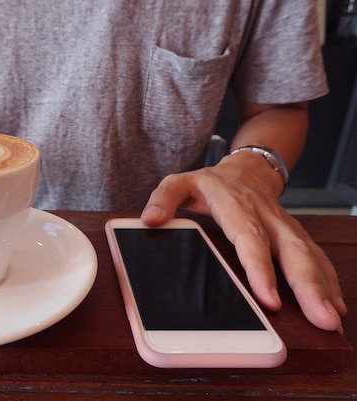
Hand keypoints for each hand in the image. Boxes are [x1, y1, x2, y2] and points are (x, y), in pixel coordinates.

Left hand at [141, 151, 346, 331]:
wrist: (246, 168)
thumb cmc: (210, 183)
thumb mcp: (180, 182)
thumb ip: (163, 197)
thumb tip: (150, 218)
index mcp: (236, 205)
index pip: (250, 239)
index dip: (261, 269)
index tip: (269, 299)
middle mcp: (266, 216)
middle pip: (290, 250)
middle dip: (307, 285)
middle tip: (321, 316)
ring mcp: (284, 225)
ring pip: (307, 254)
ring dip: (322, 286)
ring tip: (331, 317)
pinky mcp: (294, 234)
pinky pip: (314, 255)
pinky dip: (327, 279)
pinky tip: (335, 303)